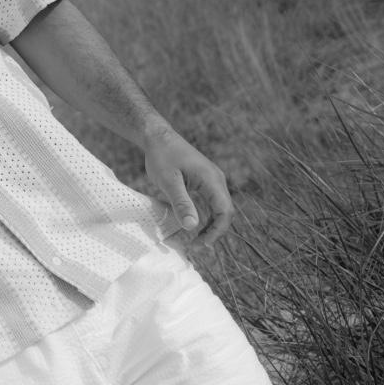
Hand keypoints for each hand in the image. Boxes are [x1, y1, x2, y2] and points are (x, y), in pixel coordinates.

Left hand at [143, 126, 232, 248]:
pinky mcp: (205, 181)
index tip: (200, 245)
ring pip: (219, 208)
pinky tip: (194, 226)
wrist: (158, 137)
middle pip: (224, 212)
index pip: (224, 211)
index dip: (216, 231)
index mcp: (211, 179)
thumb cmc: (162, 156)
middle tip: (195, 247)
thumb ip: (181, 203)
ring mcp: (212, 180)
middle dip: (213, 232)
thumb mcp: (168, 182)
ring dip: (210, 226)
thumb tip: (192, 226)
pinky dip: (206, 216)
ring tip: (195, 241)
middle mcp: (217, 180)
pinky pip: (211, 203)